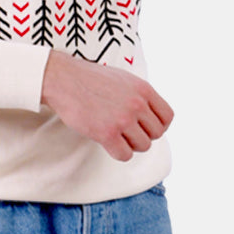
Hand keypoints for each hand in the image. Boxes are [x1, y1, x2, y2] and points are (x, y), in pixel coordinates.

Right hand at [41, 50, 173, 161]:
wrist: (66, 80)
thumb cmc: (93, 79)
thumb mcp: (126, 79)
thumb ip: (141, 95)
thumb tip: (152, 115)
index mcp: (144, 90)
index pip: (167, 116)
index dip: (159, 125)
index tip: (147, 127)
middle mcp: (137, 104)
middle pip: (156, 133)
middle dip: (144, 135)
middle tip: (128, 132)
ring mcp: (123, 119)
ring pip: (143, 146)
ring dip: (131, 145)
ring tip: (118, 136)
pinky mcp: (107, 133)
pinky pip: (125, 155)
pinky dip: (120, 153)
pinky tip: (110, 144)